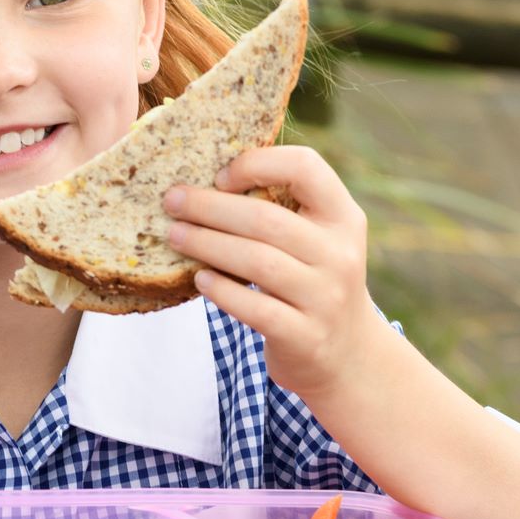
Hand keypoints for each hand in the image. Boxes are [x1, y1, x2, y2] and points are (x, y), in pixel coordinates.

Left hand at [164, 145, 380, 402]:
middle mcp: (340, 255)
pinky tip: (200, 280)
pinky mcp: (306, 337)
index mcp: (343, 218)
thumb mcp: (316, 240)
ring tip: (175, 236)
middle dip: (210, 207)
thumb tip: (204, 181)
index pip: (306, 168)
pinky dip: (222, 290)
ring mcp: (326, 299)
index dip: (258, 164)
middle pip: (267, 219)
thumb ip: (281, 210)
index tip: (220, 176)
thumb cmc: (313, 282)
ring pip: (258, 262)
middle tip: (172, 201)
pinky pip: (256, 308)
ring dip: (207, 245)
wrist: (347, 354)